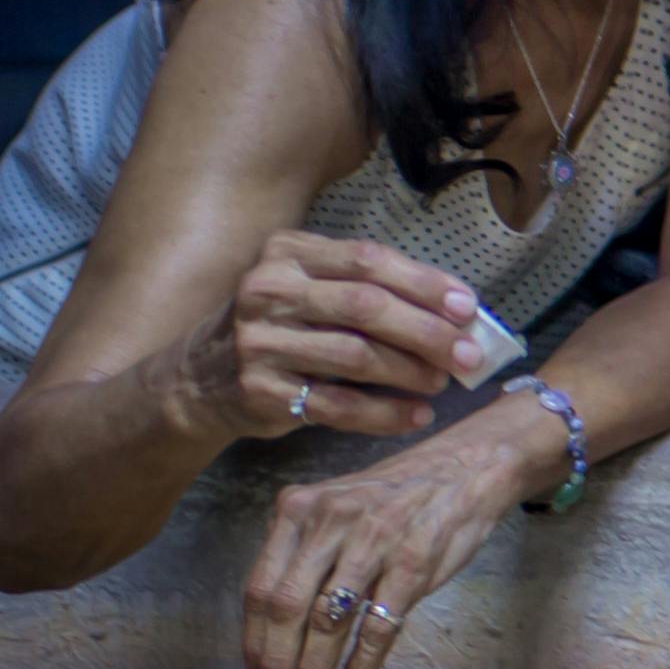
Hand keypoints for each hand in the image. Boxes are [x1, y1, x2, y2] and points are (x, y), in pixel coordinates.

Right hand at [186, 228, 476, 444]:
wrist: (200, 378)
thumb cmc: (280, 328)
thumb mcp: (309, 291)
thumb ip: (368, 291)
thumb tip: (457, 313)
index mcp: (288, 253)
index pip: (368, 260)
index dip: (424, 283)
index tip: (468, 307)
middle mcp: (268, 290)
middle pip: (366, 306)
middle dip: (427, 332)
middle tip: (469, 355)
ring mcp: (260, 342)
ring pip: (356, 357)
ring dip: (410, 373)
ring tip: (442, 384)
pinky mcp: (261, 390)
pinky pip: (337, 405)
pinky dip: (384, 413)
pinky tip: (416, 415)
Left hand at [244, 419, 532, 668]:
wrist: (467, 469)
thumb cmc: (398, 495)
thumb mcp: (335, 505)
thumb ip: (302, 549)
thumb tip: (273, 621)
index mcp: (299, 509)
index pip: (259, 587)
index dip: (253, 641)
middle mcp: (329, 523)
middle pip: (286, 608)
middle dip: (277, 665)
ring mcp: (373, 543)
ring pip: (328, 623)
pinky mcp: (413, 566)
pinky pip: (377, 629)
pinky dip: (360, 668)